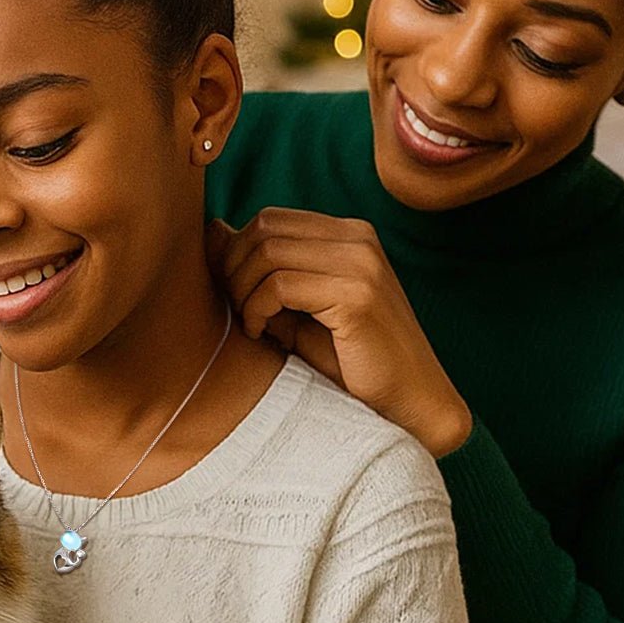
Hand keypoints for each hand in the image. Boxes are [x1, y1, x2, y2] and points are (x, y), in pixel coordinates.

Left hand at [206, 209, 472, 456]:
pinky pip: (280, 285)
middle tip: (235, 309)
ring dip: (243, 291)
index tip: (231, 293)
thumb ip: (261, 272)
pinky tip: (260, 334)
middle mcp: (358, 239)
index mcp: (349, 235)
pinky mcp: (357, 295)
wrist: (411, 403)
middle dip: (233, 268)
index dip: (236, 253)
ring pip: (268, 252)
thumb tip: (212, 231)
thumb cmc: (352, 364)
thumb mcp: (297, 310)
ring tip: (250, 325)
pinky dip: (256, 309)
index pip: (270, 219)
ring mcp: (361, 263)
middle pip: (264, 228)